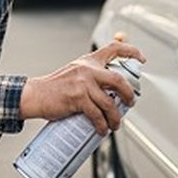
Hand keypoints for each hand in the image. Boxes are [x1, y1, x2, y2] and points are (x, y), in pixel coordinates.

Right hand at [19, 40, 145, 134]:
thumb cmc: (55, 87)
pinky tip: (102, 129)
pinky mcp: (78, 98)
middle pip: (118, 79)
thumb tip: (112, 88)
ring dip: (116, 117)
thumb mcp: (75, 72)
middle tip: (130, 102)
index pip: (114, 48)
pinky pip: (97, 114)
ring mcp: (83, 84)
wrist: (36, 95)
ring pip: (109, 102)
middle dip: (128, 94)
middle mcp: (88, 70)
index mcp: (89, 61)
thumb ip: (91, 75)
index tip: (141, 59)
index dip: (131, 51)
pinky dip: (102, 124)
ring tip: (115, 123)